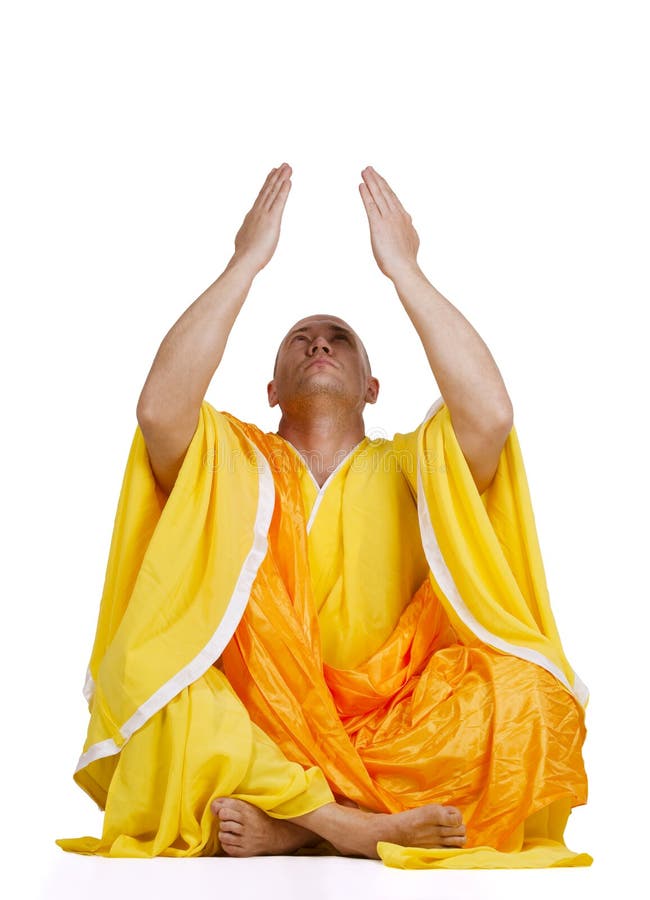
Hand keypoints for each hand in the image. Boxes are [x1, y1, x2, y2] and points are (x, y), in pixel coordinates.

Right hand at [230, 163, 291, 273]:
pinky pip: (279, 201)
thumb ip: (248, 236)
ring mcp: (264, 214)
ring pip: (273, 192)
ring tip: (287, 168)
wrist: (245, 259)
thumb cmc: (245, 256)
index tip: (272, 174)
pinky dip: (284, 190)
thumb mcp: (245, 241)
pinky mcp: (272, 219)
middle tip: (283, 165)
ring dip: (281, 179)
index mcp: (251, 217)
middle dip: (276, 177)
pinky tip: (288, 181)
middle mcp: (257, 212)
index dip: (267, 184)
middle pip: (268, 190)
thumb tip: (245, 238)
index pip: (261, 197)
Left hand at [359, 166, 419, 280]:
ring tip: (365, 172)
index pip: (394, 199)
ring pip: (379, 195)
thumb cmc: (407, 261)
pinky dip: (366, 194)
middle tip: (369, 169)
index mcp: (405, 219)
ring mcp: (388, 219)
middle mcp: (397, 215)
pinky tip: (361, 185)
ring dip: (371, 182)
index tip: (380, 179)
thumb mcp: (411, 241)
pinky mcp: (378, 225)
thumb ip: (408, 231)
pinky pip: (371, 205)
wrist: (405, 267)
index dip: (386, 188)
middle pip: (386, 193)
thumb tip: (409, 225)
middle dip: (377, 180)